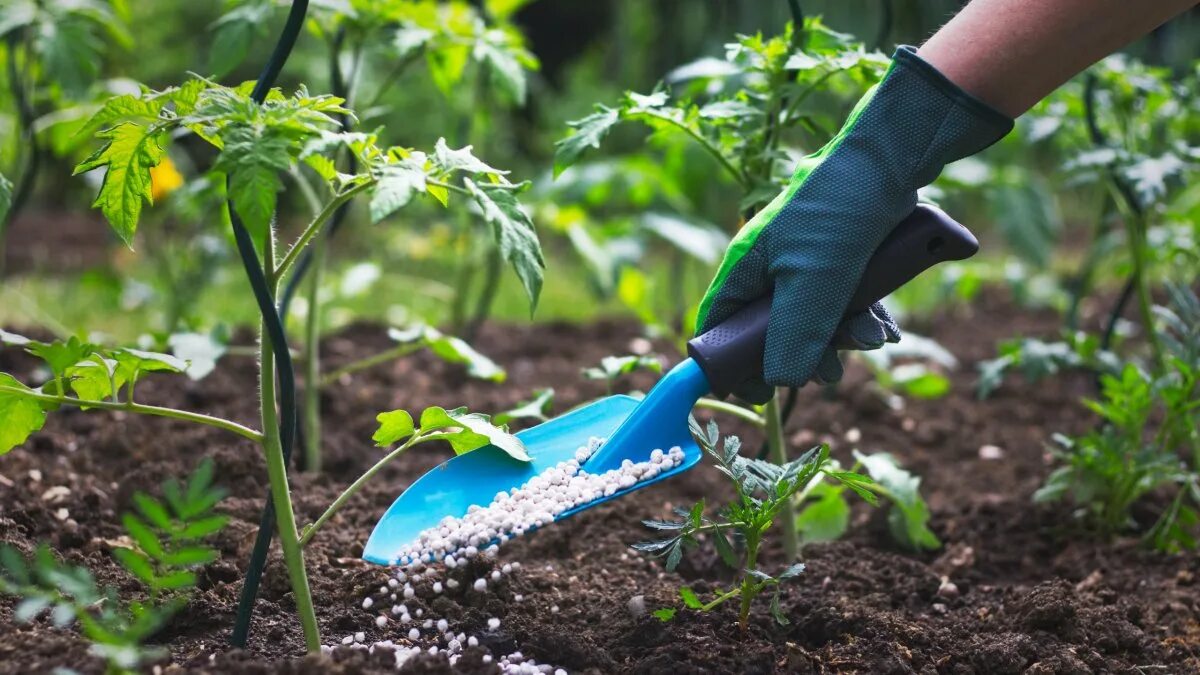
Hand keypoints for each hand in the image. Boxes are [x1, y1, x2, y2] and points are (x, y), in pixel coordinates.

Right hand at [696, 47, 1011, 403]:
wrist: (894, 158)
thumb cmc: (840, 210)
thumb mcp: (815, 280)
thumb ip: (795, 335)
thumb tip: (780, 383)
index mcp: (746, 267)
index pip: (719, 326)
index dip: (732, 363)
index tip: (757, 393)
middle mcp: (771, 266)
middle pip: (773, 331)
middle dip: (805, 354)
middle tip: (831, 370)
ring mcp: (808, 263)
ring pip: (815, 320)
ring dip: (844, 338)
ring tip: (872, 339)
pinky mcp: (843, 258)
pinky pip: (846, 304)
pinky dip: (864, 320)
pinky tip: (886, 328)